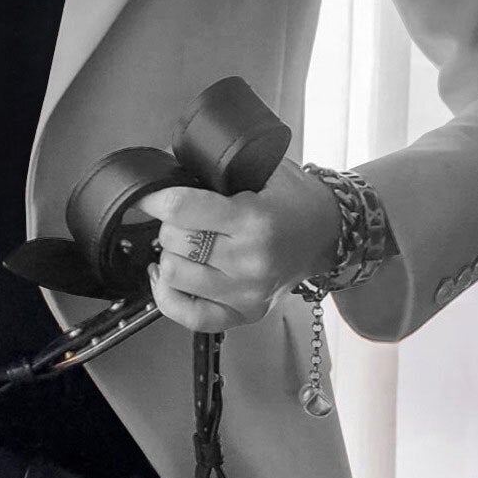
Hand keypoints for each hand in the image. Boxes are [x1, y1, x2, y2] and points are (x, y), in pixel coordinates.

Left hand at [134, 158, 342, 331]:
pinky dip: (168, 297)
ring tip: (186, 244)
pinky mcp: (245, 314)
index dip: (155, 199)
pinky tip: (168, 276)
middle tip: (184, 217)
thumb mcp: (263, 169)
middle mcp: (250, 261)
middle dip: (171, 224)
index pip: (182, 209)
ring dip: (171, 256)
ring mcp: (247, 293)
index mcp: (254, 220)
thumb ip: (218, 166)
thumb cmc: (296, 200)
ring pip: (174, 275)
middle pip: (175, 242)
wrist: (330, 233)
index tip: (148, 196)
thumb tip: (165, 161)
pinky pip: (189, 315)